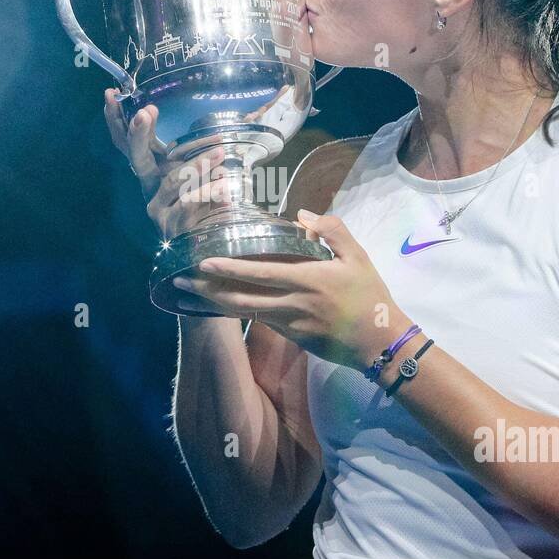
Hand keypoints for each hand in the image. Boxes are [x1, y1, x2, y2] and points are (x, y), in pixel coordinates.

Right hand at [103, 87, 241, 239]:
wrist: (209, 240)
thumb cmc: (205, 199)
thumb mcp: (200, 169)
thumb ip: (202, 147)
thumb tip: (235, 113)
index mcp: (151, 168)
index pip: (126, 141)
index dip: (116, 119)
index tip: (111, 95)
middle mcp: (148, 185)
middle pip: (136, 157)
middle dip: (138, 134)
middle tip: (144, 113)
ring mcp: (157, 206)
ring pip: (173, 180)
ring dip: (198, 164)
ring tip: (219, 151)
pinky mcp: (171, 224)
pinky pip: (190, 202)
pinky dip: (209, 192)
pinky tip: (225, 186)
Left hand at [171, 210, 412, 370]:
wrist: (380, 342)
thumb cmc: (370, 295)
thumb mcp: (358, 256)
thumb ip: (332, 230)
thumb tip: (302, 216)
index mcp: (308, 280)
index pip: (260, 273)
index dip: (229, 269)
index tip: (203, 263)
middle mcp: (292, 304)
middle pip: (241, 298)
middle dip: (207, 290)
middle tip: (178, 281)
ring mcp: (290, 325)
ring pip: (245, 313)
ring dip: (214, 304)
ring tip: (188, 295)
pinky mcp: (293, 338)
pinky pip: (259, 322)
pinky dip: (238, 313)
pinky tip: (222, 305)